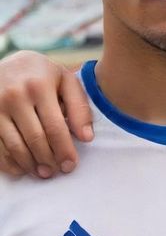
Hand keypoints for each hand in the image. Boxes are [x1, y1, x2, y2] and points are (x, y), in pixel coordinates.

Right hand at [0, 51, 91, 177]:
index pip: (55, 127)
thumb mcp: (66, 81)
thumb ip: (79, 107)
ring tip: (42, 173)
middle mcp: (15, 96)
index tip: (71, 165)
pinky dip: (9, 162)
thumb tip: (87, 138)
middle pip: (35, 139)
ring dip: (30, 164)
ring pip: (14, 145)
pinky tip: (21, 168)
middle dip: (48, 160)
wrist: (8, 63)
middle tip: (57, 172)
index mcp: (39, 86)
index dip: (64, 149)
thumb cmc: (42, 75)